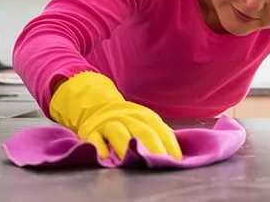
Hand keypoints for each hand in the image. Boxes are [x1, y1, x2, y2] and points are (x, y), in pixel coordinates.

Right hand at [49, 71, 182, 159]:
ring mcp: (110, 123)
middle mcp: (129, 117)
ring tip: (134, 162)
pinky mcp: (92, 131)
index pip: (161, 130)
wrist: (98, 105)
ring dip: (126, 147)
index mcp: (146, 116)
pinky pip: (95, 139)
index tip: (177, 161)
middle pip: (143, 131)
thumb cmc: (128, 120)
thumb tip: (176, 154)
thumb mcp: (145, 121)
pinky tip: (105, 158)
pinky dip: (99, 148)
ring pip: (119, 132)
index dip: (170, 146)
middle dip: (153, 148)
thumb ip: (158, 133)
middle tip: (160, 164)